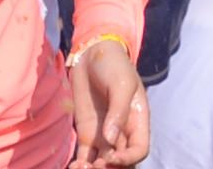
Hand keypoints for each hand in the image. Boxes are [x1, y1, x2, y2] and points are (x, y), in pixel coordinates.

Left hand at [67, 32, 149, 167]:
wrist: (91, 55)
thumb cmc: (113, 65)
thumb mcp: (121, 83)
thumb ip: (118, 111)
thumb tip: (112, 139)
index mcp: (137, 121)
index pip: (139, 150)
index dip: (128, 158)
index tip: (112, 156)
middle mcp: (122, 132)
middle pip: (123, 162)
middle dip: (111, 168)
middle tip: (96, 165)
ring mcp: (104, 135)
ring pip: (103, 163)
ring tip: (80, 167)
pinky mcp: (86, 135)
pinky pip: (85, 157)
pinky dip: (80, 166)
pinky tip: (73, 166)